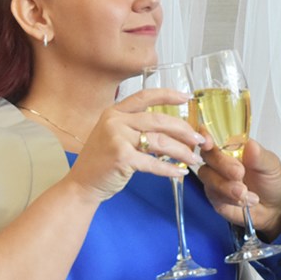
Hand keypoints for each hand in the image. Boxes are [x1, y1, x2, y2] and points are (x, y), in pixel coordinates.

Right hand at [66, 88, 206, 201]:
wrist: (81, 184)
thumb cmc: (101, 161)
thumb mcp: (114, 135)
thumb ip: (136, 128)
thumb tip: (172, 130)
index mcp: (114, 112)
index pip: (145, 96)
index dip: (168, 95)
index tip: (187, 97)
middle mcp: (115, 121)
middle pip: (159, 120)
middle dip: (183, 129)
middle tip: (199, 139)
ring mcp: (117, 138)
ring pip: (160, 142)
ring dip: (181, 151)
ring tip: (194, 158)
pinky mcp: (122, 158)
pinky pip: (154, 162)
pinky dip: (170, 168)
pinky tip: (180, 172)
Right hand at [197, 139, 280, 239]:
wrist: (274, 208)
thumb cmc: (272, 181)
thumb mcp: (271, 166)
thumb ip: (259, 156)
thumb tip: (250, 145)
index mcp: (234, 146)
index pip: (214, 135)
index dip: (206, 136)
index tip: (209, 143)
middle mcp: (221, 160)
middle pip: (208, 155)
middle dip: (222, 165)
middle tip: (240, 174)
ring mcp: (215, 178)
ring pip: (207, 176)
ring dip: (226, 186)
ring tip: (246, 192)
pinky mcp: (214, 196)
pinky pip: (212, 194)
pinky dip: (229, 198)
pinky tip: (244, 201)